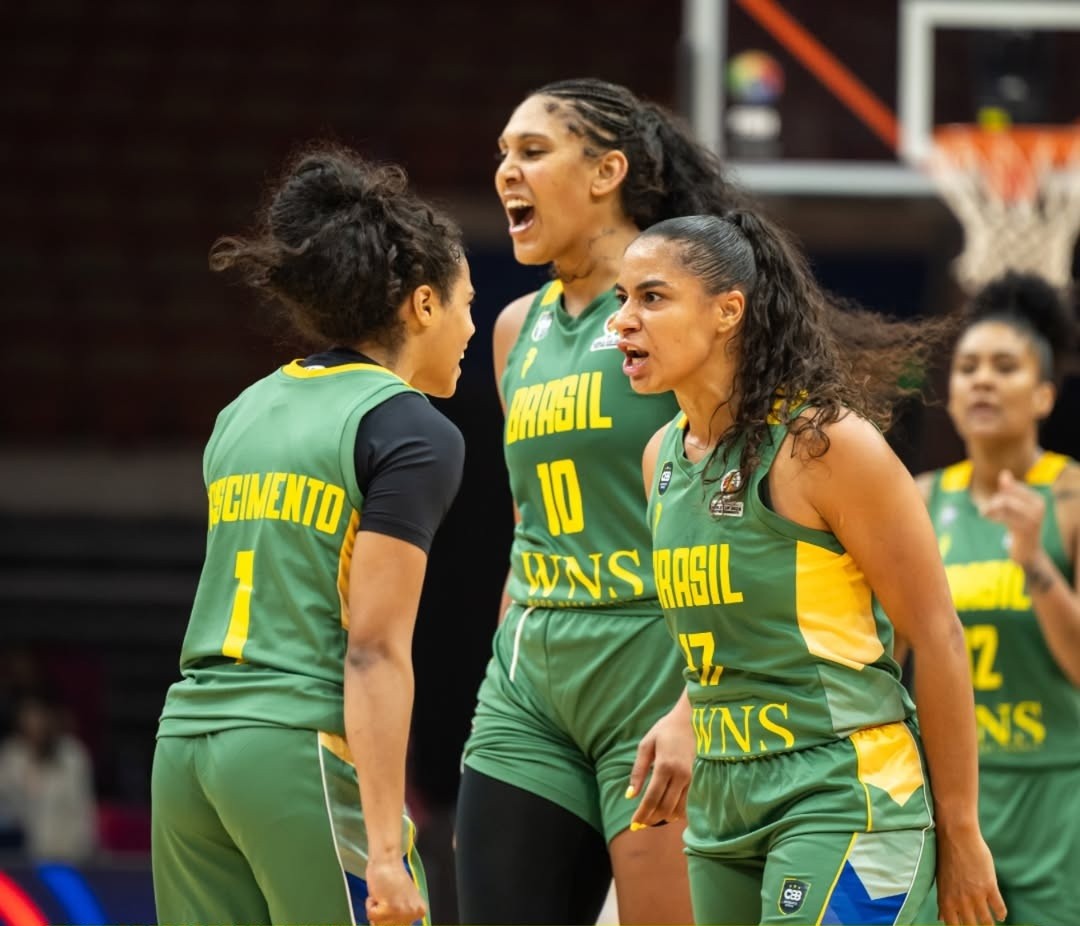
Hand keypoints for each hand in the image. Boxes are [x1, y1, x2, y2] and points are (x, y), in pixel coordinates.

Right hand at [365, 858, 426, 925]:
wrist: (387, 860)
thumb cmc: (391, 876)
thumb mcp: (403, 900)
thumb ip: (401, 915)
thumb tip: (390, 925)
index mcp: (419, 912)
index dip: (389, 916)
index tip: (391, 902)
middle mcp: (414, 914)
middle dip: (382, 914)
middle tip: (385, 897)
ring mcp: (403, 911)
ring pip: (378, 923)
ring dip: (375, 909)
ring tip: (382, 894)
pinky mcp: (390, 907)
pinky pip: (371, 916)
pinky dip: (369, 905)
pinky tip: (378, 893)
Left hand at [626, 702, 694, 829]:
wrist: (693, 719)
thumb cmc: (666, 730)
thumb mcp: (646, 745)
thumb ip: (638, 771)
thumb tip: (630, 795)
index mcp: (665, 766)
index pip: (651, 798)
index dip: (642, 814)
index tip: (633, 824)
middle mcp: (681, 776)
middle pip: (665, 808)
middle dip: (651, 819)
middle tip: (640, 824)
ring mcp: (692, 779)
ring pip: (678, 809)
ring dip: (664, 817)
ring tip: (652, 819)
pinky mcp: (699, 780)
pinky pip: (688, 803)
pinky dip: (677, 812)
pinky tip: (668, 812)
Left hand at [934, 824, 1006, 925]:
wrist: (957, 837)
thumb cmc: (947, 857)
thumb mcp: (941, 881)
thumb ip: (943, 902)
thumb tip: (941, 919)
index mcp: (946, 900)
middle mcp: (960, 901)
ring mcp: (976, 894)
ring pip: (987, 921)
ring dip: (989, 924)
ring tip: (991, 924)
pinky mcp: (989, 886)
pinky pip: (999, 908)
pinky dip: (1001, 914)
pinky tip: (1001, 915)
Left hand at [982, 469, 1044, 565]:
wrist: (1028, 553)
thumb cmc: (1018, 527)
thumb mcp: (1014, 507)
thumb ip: (1009, 490)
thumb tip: (1005, 472)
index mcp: (1038, 499)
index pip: (1011, 487)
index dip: (999, 493)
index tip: (994, 504)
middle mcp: (1039, 507)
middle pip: (1006, 496)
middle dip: (993, 502)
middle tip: (986, 510)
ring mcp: (1033, 519)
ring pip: (1003, 503)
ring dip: (989, 509)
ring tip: (984, 512)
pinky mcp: (1024, 530)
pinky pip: (1003, 516)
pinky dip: (991, 515)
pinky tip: (986, 516)